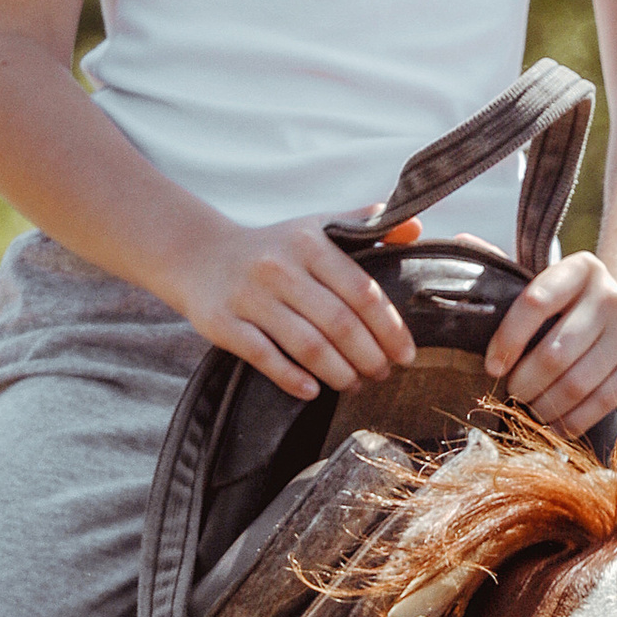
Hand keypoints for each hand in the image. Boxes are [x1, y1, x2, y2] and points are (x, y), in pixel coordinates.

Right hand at [169, 208, 418, 401]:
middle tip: (383, 374)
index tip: (406, 354)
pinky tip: (313, 391)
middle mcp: (279, 267)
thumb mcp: (315, 227)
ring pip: (306, 344)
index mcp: (310, 243)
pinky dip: (292, 378)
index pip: (362, 291)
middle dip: (369, 356)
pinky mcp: (222, 322)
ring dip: (338, 372)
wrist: (200, 256)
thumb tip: (416, 227)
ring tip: (355, 384)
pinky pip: (264, 357)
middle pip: (339, 323)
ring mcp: (249, 296)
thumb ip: (365, 224)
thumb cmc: (274, 247)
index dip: (390, 328)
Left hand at [484, 251, 616, 435]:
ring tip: (532, 409)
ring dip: (544, 406)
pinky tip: (557, 422)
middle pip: (553, 353)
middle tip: (513, 393)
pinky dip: (571, 421)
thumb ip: (508, 270)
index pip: (535, 301)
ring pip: (575, 384)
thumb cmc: (580, 311)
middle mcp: (611, 296)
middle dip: (524, 383)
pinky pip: (599, 403)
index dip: (508, 339)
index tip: (493, 366)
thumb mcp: (553, 286)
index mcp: (581, 269)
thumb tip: (459, 240)